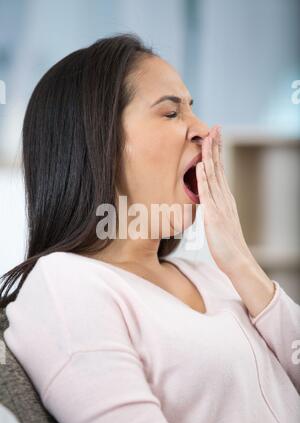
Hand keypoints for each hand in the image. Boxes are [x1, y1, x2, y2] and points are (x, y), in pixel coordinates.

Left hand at [196, 125, 253, 275]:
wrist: (237, 260)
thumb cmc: (226, 245)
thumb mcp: (219, 222)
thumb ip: (213, 210)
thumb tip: (206, 203)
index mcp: (224, 199)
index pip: (220, 171)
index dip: (216, 153)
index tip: (214, 137)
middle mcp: (224, 198)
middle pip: (219, 167)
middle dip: (215, 146)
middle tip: (215, 127)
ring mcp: (220, 205)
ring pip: (214, 175)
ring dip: (209, 155)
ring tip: (208, 137)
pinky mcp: (214, 215)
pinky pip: (208, 194)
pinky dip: (204, 178)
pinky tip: (200, 165)